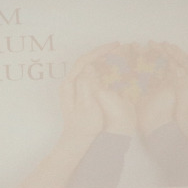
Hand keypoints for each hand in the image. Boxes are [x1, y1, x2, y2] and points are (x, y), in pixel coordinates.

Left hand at [18, 44, 132, 187]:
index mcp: (70, 84)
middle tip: (118, 46)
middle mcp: (70, 84)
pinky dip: (102, 69)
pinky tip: (113, 69)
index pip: (85, 61)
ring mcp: (74, 89)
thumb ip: (87, 85)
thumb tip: (89, 67)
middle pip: (86, 61)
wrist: (78, 141)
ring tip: (117, 54)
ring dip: (102, 59)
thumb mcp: (87, 106)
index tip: (114, 46)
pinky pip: (91, 75)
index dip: (100, 51)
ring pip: (89, 67)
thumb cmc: (84, 126)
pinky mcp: (80, 94)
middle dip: (102, 52)